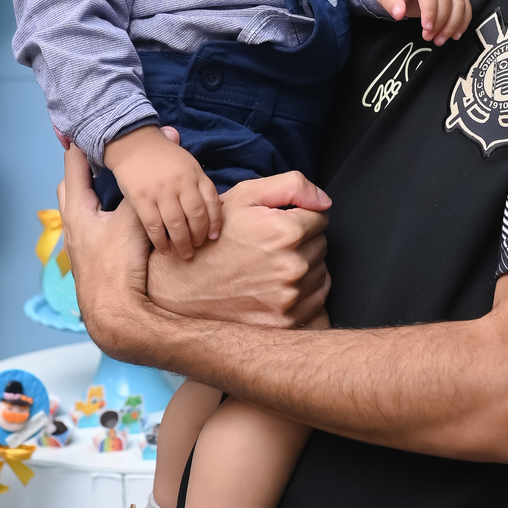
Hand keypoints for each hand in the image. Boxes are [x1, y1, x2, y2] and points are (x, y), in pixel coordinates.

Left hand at [58, 147, 155, 359]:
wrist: (115, 313)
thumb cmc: (117, 266)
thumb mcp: (131, 222)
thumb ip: (140, 194)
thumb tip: (155, 172)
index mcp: (77, 211)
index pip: (74, 167)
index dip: (78, 146)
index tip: (80, 129)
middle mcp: (73, 226)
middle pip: (70, 189)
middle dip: (80, 170)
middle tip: (92, 155)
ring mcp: (80, 244)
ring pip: (80, 210)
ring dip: (91, 194)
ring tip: (106, 183)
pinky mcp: (92, 259)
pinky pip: (92, 227)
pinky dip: (101, 215)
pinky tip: (117, 219)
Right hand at [103, 125, 221, 259]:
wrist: (134, 143)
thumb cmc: (164, 156)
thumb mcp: (189, 164)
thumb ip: (200, 184)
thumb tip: (219, 205)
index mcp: (196, 175)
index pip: (212, 203)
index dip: (215, 223)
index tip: (213, 237)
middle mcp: (181, 184)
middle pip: (196, 217)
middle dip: (199, 237)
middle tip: (197, 248)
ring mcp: (161, 192)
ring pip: (177, 225)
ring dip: (182, 244)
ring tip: (184, 254)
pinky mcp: (141, 199)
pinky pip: (154, 226)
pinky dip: (160, 242)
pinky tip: (164, 250)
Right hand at [147, 171, 330, 328]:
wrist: (181, 286)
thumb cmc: (214, 238)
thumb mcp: (244, 196)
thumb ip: (292, 187)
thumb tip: (326, 202)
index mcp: (286, 232)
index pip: (320, 219)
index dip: (299, 218)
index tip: (277, 225)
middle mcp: (293, 266)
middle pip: (321, 245)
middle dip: (302, 242)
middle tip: (269, 247)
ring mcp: (290, 297)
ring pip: (320, 272)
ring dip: (304, 267)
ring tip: (269, 266)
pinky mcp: (286, 321)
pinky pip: (316, 299)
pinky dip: (303, 292)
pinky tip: (275, 286)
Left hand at [373, 0, 471, 44]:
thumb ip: (389, 1)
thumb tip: (398, 14)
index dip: (430, 13)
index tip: (426, 29)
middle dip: (441, 22)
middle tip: (430, 38)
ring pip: (459, 3)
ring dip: (453, 24)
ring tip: (441, 40)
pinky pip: (466, 4)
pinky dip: (463, 20)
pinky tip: (456, 34)